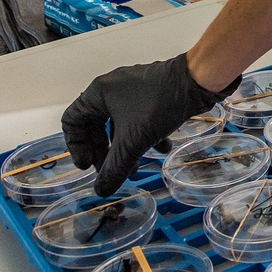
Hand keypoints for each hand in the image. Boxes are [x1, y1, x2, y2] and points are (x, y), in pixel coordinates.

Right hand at [61, 54, 239, 195]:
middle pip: (96, 126)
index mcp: (99, 93)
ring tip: (135, 168)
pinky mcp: (152, 93)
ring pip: (120, 124)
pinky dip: (145, 136)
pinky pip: (139, 118)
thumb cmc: (162, 103)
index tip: (88, 165)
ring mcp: (134, 89)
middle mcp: (113, 88)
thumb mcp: (133, 141)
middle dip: (104, 152)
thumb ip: (115, 168)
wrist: (199, 80)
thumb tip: (102, 190)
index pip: (72, 121)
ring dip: (125, 148)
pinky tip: (161, 149)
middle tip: (111, 172)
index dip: (77, 147)